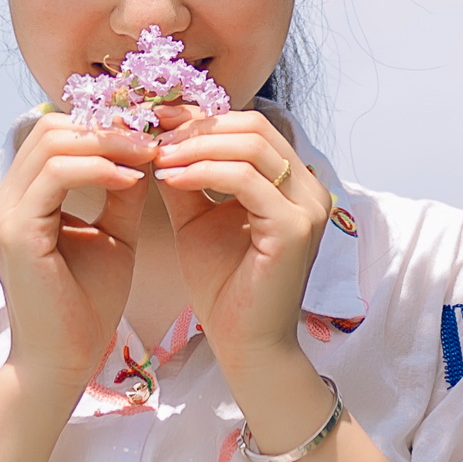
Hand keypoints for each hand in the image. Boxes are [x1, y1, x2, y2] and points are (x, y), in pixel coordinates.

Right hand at [0, 113, 153, 393]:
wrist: (65, 361)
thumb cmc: (86, 306)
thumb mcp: (113, 234)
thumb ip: (122, 190)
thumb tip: (146, 147)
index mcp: (23, 198)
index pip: (57, 134)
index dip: (104, 126)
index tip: (151, 132)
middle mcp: (6, 199)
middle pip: (52, 128)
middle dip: (107, 127)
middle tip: (154, 137)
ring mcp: (6, 212)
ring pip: (52, 142)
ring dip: (107, 142)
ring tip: (149, 153)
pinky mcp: (16, 231)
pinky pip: (56, 174)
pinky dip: (98, 167)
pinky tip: (132, 178)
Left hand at [153, 108, 331, 378]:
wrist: (244, 344)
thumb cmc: (223, 286)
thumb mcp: (197, 218)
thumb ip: (186, 175)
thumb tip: (158, 134)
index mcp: (292, 182)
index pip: (249, 126)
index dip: (201, 116)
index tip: (155, 118)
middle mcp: (310, 188)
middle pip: (253, 126)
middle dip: (197, 126)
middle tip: (152, 134)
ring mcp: (308, 206)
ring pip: (249, 146)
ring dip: (195, 146)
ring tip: (156, 156)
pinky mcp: (295, 227)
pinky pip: (244, 179)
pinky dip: (202, 171)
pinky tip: (169, 177)